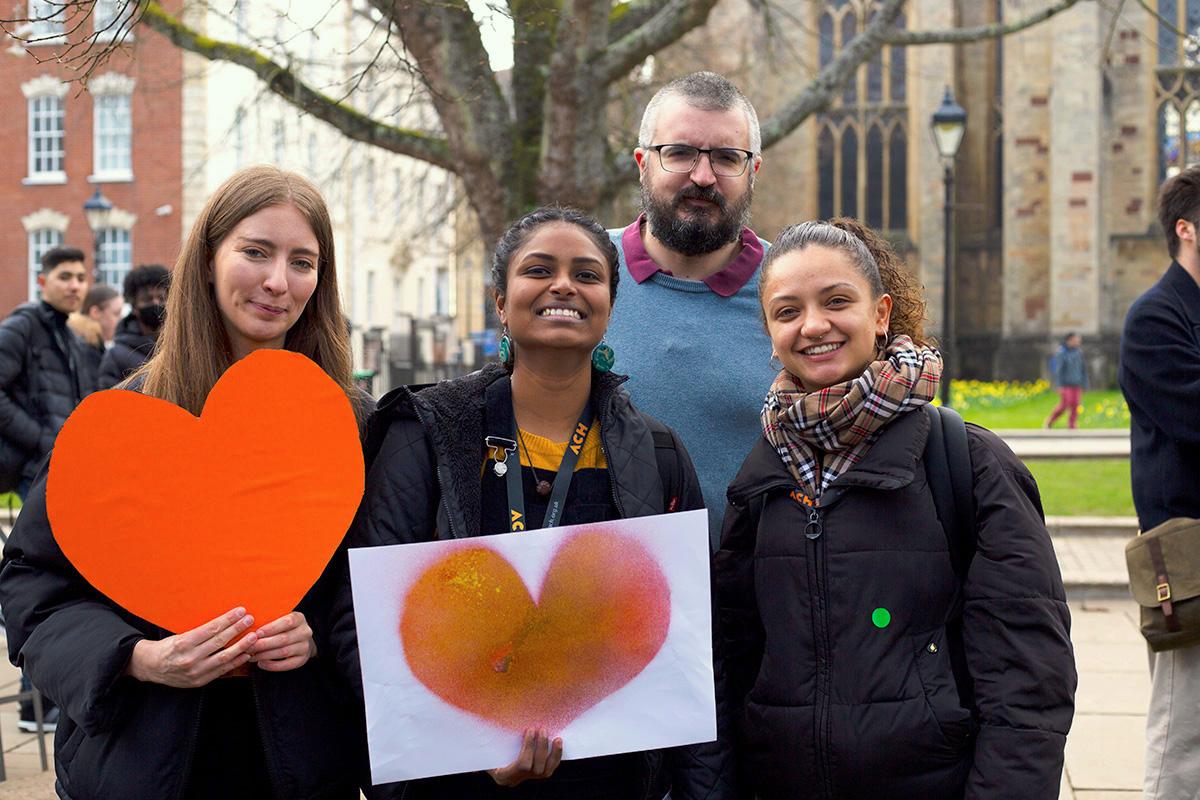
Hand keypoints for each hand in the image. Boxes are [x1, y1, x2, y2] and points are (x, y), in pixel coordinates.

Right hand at [124, 607, 257, 687]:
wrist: (151, 667)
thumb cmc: (168, 647)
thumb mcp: (179, 635)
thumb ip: (201, 632)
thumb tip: (225, 620)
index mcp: (183, 643)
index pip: (211, 629)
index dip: (228, 620)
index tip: (241, 611)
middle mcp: (189, 658)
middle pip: (219, 642)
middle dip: (237, 629)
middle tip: (250, 619)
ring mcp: (195, 672)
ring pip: (224, 658)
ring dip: (242, 646)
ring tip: (254, 636)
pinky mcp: (200, 681)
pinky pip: (222, 671)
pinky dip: (236, 662)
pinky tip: (246, 653)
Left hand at [247, 611, 315, 671]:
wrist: (300, 640)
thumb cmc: (284, 628)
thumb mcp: (280, 619)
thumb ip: (269, 620)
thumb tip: (248, 624)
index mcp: (299, 618)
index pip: (287, 622)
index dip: (271, 628)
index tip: (256, 633)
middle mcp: (305, 632)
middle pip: (283, 639)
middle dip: (263, 644)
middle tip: (248, 647)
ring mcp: (305, 647)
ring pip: (283, 652)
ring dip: (265, 655)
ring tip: (251, 656)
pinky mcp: (302, 660)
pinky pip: (286, 665)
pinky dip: (271, 665)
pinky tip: (261, 663)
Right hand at [488, 729, 562, 786]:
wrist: (489, 760)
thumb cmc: (487, 753)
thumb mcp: (487, 747)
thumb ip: (491, 740)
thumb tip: (490, 720)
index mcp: (502, 776)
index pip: (522, 765)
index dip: (529, 747)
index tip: (530, 730)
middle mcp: (515, 780)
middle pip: (536, 769)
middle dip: (541, 748)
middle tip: (542, 730)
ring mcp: (526, 779)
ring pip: (545, 772)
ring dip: (553, 754)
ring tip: (556, 739)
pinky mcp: (534, 775)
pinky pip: (549, 769)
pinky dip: (555, 757)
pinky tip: (557, 744)